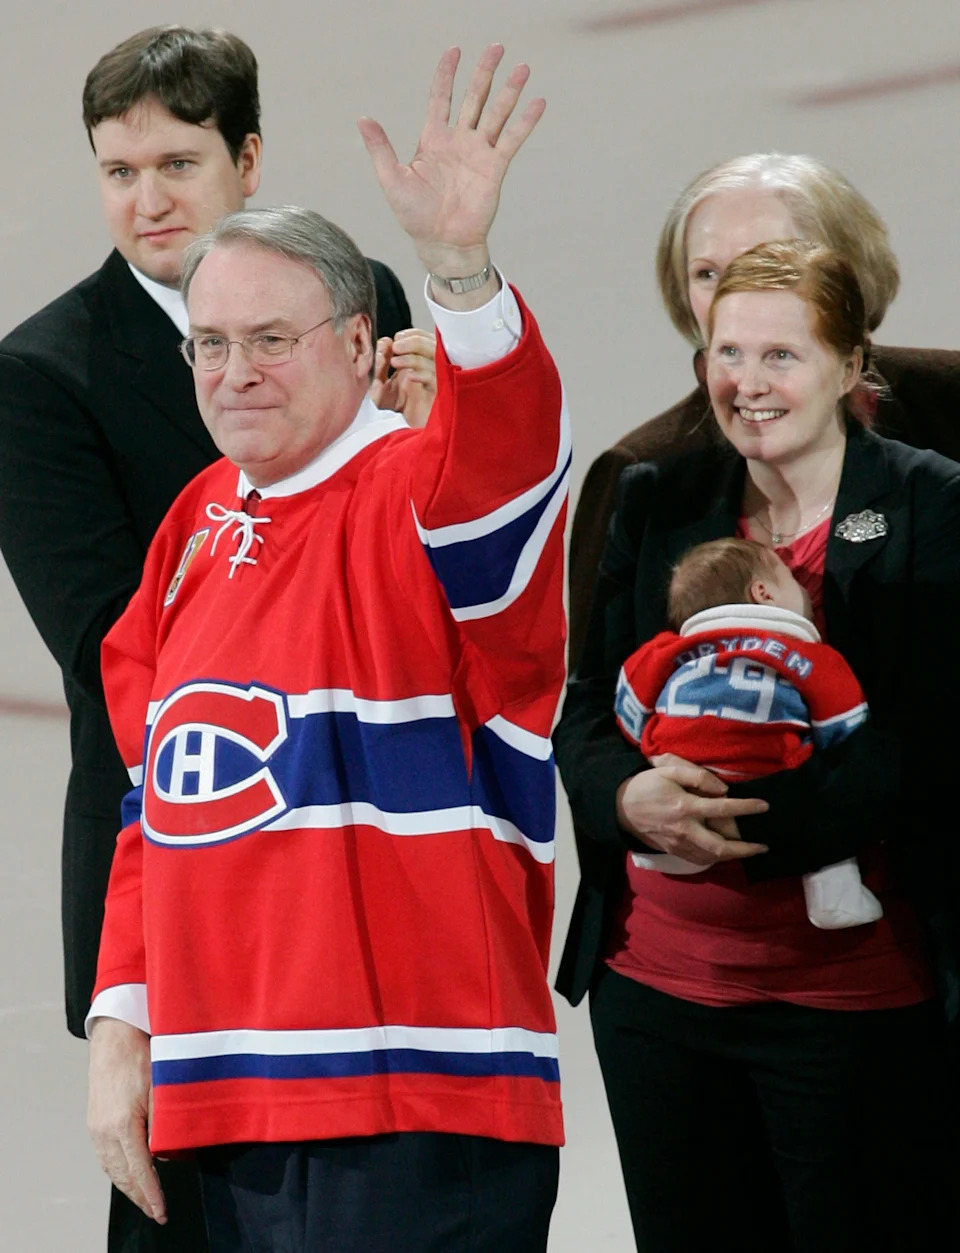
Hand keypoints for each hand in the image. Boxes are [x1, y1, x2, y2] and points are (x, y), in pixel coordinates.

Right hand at [88, 1018, 165, 1223]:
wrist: (115, 1034)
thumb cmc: (143, 1054)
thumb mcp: (162, 1087)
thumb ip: (165, 1124)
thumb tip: (168, 1155)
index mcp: (123, 1124)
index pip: (140, 1171)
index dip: (152, 1195)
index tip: (161, 1212)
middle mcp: (105, 1131)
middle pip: (123, 1176)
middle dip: (140, 1197)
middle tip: (157, 1213)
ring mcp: (96, 1128)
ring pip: (112, 1169)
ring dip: (129, 1187)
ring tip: (146, 1200)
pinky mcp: (94, 1121)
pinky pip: (106, 1157)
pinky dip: (118, 1172)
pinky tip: (130, 1175)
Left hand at [358, 45, 544, 277]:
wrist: (441, 243)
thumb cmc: (414, 215)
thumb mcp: (391, 179)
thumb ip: (380, 147)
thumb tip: (362, 118)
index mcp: (432, 139)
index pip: (441, 97)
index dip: (446, 74)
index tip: (454, 51)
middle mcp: (458, 141)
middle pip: (474, 97)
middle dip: (484, 72)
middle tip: (497, 47)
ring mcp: (478, 153)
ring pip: (496, 113)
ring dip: (509, 91)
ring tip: (523, 68)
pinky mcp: (495, 168)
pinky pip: (512, 140)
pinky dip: (525, 122)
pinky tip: (538, 102)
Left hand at [370, 329, 436, 427]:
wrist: (409, 431)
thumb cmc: (397, 406)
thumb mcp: (382, 384)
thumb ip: (380, 364)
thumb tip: (385, 342)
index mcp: (422, 360)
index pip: (423, 337)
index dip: (410, 334)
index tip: (395, 339)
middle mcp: (433, 367)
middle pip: (432, 344)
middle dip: (412, 341)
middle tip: (395, 347)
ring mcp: (439, 380)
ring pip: (434, 359)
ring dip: (413, 357)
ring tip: (395, 362)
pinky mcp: (441, 394)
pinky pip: (435, 379)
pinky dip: (421, 374)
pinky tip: (409, 377)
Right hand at [617, 754, 769, 866]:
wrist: (620, 807)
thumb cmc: (646, 785)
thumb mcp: (669, 770)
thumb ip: (697, 776)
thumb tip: (722, 789)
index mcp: (686, 807)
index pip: (723, 809)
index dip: (747, 807)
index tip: (764, 806)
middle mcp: (685, 830)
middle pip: (721, 847)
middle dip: (745, 849)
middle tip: (762, 847)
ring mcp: (678, 844)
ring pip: (711, 857)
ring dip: (733, 856)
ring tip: (748, 851)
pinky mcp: (673, 851)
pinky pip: (698, 859)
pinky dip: (714, 859)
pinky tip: (723, 854)